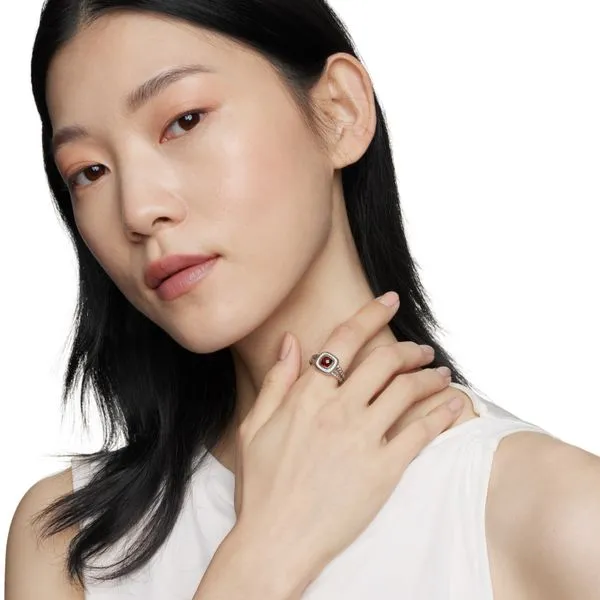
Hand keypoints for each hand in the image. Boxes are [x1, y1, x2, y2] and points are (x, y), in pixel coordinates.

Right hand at [231, 293, 462, 584]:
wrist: (276, 539)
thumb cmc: (262, 485)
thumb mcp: (255, 426)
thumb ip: (277, 380)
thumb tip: (292, 342)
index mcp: (307, 396)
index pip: (344, 341)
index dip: (370, 314)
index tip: (388, 301)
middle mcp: (338, 410)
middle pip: (384, 361)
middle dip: (408, 349)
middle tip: (421, 349)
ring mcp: (362, 439)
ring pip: (407, 391)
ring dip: (429, 376)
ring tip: (440, 373)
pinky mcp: (384, 469)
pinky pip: (420, 431)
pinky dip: (442, 412)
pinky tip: (454, 403)